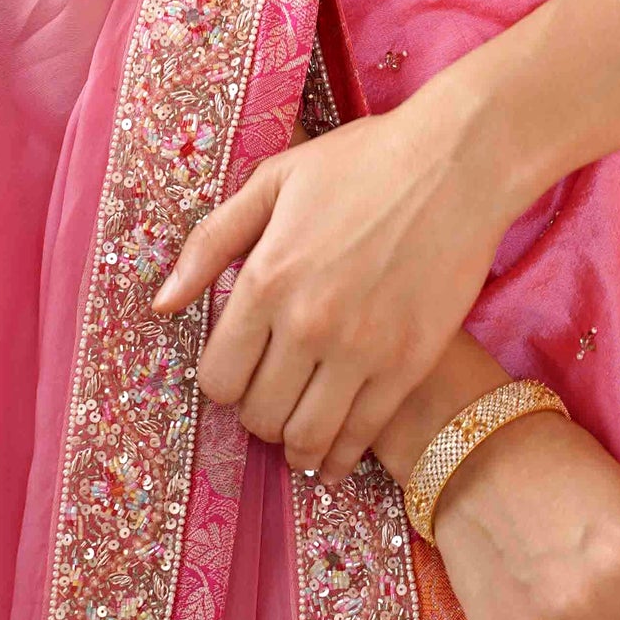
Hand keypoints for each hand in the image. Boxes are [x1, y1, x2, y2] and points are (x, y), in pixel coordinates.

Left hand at [150, 80, 515, 481]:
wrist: (458, 163)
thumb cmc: (363, 162)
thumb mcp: (275, 181)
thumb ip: (211, 242)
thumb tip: (162, 304)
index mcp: (266, 278)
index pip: (218, 377)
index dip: (223, 383)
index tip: (240, 372)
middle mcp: (307, 323)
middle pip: (258, 414)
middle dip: (257, 414)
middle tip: (272, 398)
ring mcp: (361, 348)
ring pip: (306, 437)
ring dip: (295, 444)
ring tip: (299, 432)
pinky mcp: (408, 363)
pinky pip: (361, 436)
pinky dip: (341, 457)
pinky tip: (335, 456)